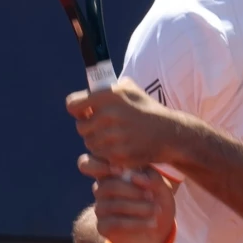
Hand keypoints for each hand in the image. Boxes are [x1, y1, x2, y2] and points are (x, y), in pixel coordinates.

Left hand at [66, 77, 190, 170]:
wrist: (170, 134)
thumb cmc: (150, 110)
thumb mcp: (132, 90)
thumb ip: (110, 87)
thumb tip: (92, 88)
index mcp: (109, 96)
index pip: (73, 104)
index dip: (77, 109)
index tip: (85, 113)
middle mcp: (109, 115)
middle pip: (81, 127)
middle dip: (90, 128)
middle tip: (104, 128)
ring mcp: (113, 136)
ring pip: (89, 143)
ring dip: (98, 142)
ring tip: (114, 137)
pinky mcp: (117, 154)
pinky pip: (100, 155)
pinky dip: (107, 153)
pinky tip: (120, 147)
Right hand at [79, 157, 176, 242]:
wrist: (159, 230)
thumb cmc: (157, 200)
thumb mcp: (160, 185)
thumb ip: (150, 175)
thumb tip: (134, 176)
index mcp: (111, 172)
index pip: (87, 164)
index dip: (99, 165)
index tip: (121, 169)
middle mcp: (101, 189)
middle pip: (108, 186)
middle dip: (133, 191)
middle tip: (151, 196)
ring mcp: (100, 208)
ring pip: (114, 205)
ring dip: (139, 207)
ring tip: (156, 210)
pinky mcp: (103, 227)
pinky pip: (116, 223)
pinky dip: (137, 222)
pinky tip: (152, 223)